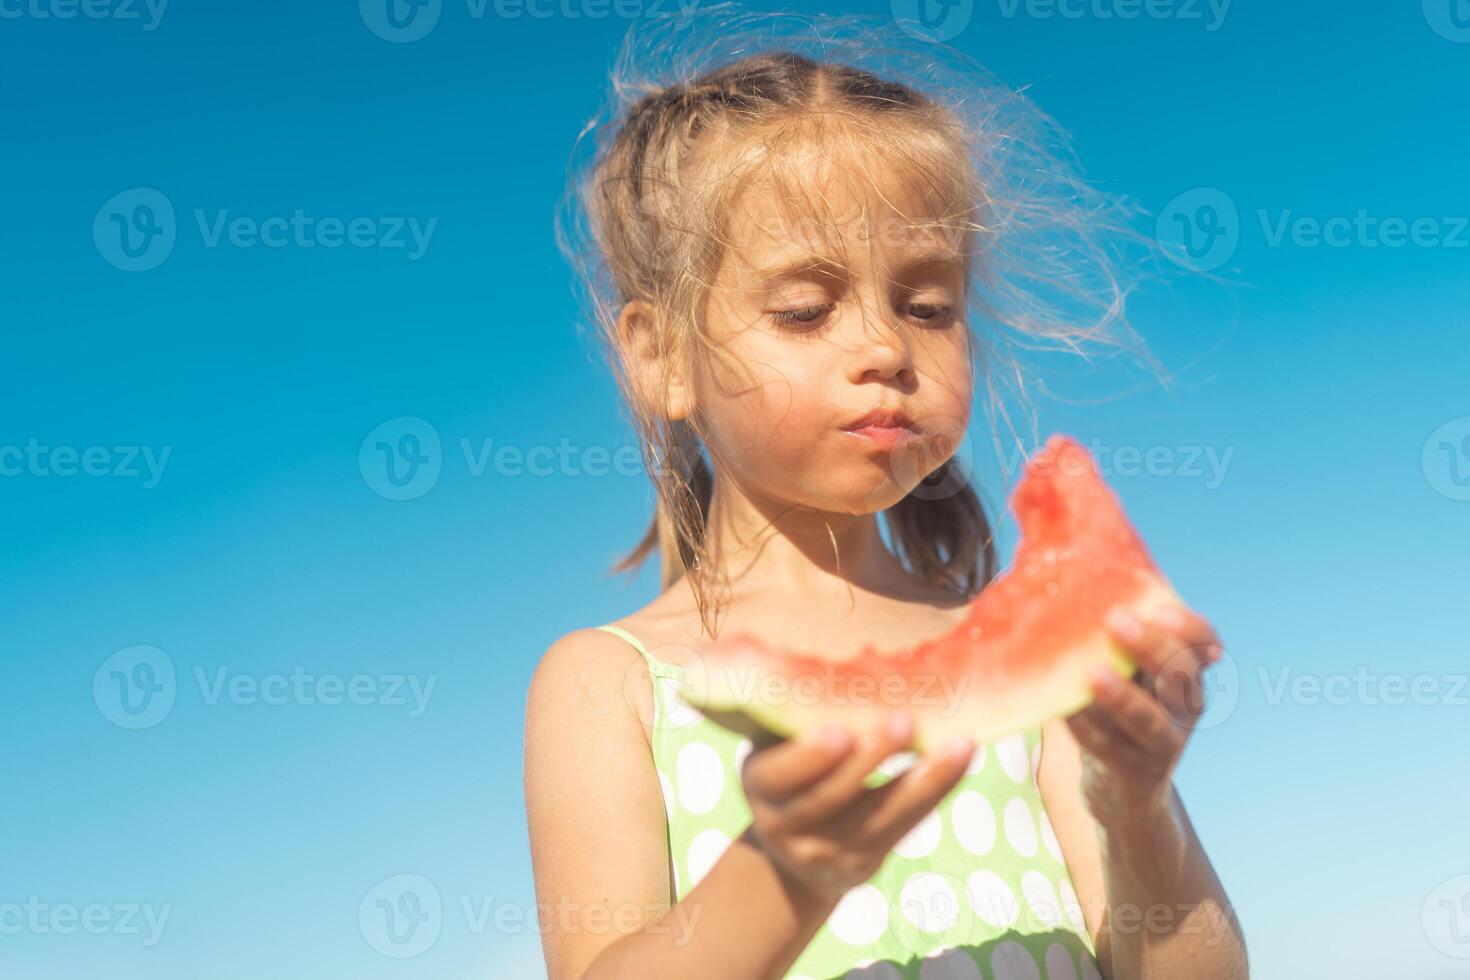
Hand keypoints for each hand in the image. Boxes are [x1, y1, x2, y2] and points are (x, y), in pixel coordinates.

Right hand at [739, 711, 974, 901]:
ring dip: (923, 780)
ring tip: (958, 745)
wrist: (789, 851)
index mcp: (759, 781)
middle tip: (905, 721)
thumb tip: (852, 655)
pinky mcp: (864, 862)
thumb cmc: (791, 770)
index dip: (809, 757)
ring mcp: (825, 851)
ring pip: (880, 816)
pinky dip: (936, 791)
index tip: (842, 730)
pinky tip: (960, 760)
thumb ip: (800, 714)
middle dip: (871, 760)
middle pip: (831, 795)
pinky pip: (904, 826)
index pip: (779, 774)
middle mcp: (784, 823)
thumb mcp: (778, 746)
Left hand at [1067, 602, 1223, 830]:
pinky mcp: (1136, 774)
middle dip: (1151, 648)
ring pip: (1149, 720)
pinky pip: (1111, 749)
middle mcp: (1184, 708)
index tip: (1163, 610)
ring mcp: (1164, 745)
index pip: (1201, 645)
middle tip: (1116, 620)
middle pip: (1178, 676)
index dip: (1190, 629)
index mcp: (1184, 674)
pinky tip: (1065, 711)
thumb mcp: (1125, 672)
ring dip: (1122, 697)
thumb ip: (1112, 637)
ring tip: (1094, 673)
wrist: (1120, 788)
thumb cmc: (1114, 709)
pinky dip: (1087, 730)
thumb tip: (1062, 575)